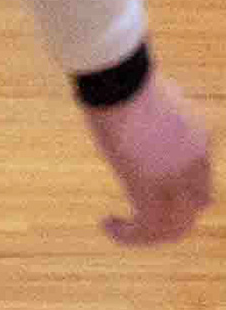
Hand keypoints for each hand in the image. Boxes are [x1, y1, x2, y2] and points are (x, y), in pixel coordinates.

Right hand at [86, 74, 211, 245]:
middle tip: (143, 213)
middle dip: (174, 213)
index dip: (180, 185)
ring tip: (124, 228)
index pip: (201, 175)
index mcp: (199, 137)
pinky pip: (147, 227)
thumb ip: (160, 110)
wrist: (119, 77)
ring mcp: (175, 179)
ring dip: (152, 232)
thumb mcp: (155, 93)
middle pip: (197, 204)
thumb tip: (148, 108)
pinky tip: (108, 225)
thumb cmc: (127, 74)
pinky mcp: (149, 190)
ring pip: (176, 225)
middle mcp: (195, 162)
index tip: (149, 178)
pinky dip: (129, 235)